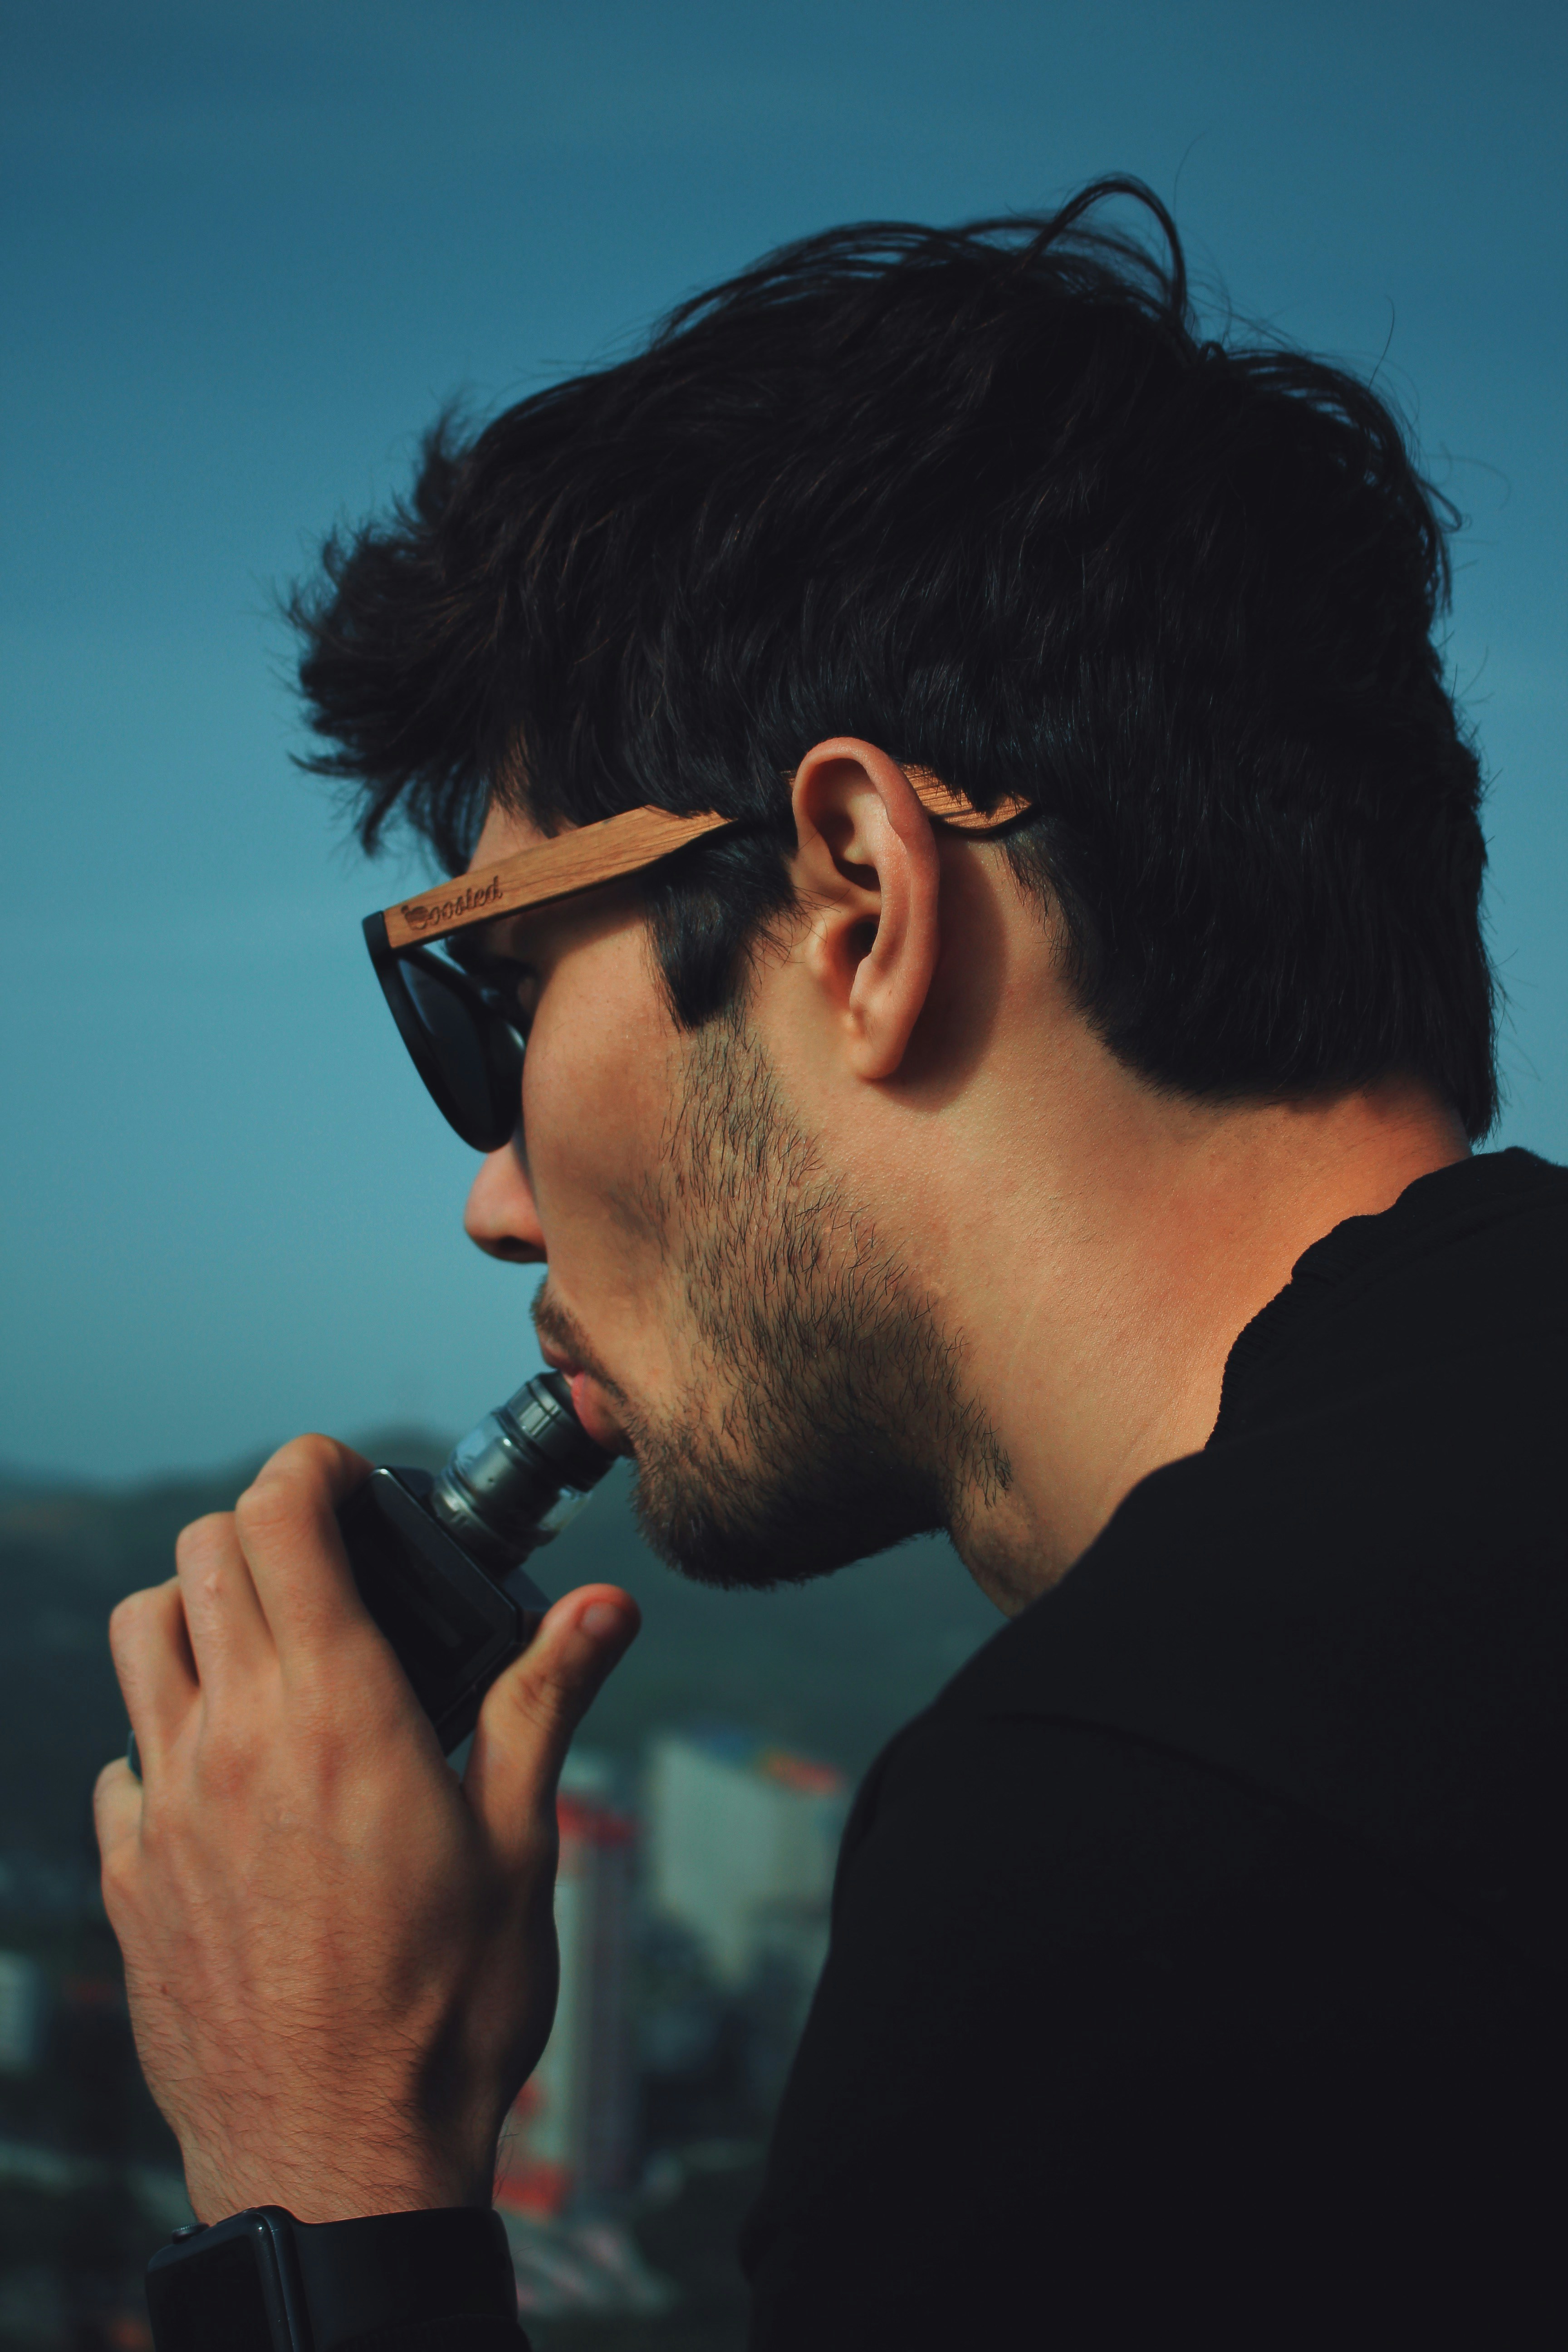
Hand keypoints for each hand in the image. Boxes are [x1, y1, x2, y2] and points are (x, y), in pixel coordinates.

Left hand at [94, 1433, 637, 2224]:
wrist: (339, 2161)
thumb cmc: (446, 2011)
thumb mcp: (523, 1846)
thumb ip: (547, 1703)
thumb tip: (604, 1606)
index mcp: (338, 1713)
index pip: (281, 1518)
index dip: (310, 1467)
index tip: (348, 1477)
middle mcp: (234, 1740)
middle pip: (202, 1553)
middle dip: (263, 1527)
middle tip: (329, 1563)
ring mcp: (167, 1807)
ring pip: (141, 1636)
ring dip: (198, 1611)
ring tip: (268, 1651)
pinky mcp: (132, 1876)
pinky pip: (120, 1758)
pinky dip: (165, 1734)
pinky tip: (230, 1783)